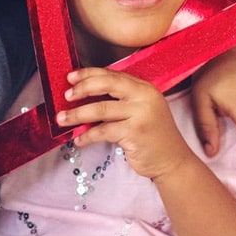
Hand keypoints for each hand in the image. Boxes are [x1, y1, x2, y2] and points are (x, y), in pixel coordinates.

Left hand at [56, 67, 193, 181]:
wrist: (173, 162)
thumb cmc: (152, 136)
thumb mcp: (140, 111)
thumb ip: (120, 100)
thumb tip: (84, 95)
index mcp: (144, 88)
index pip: (112, 74)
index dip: (89, 74)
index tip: (71, 77)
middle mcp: (144, 97)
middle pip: (106, 85)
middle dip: (82, 89)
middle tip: (66, 96)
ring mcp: (141, 114)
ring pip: (101, 109)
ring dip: (77, 115)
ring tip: (62, 119)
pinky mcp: (135, 133)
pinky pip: (103, 131)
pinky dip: (87, 136)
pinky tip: (78, 140)